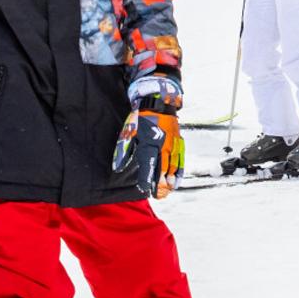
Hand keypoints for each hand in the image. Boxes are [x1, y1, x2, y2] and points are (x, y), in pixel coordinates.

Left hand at [115, 74, 185, 197]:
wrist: (159, 102)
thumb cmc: (142, 118)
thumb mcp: (129, 133)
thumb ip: (124, 152)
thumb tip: (118, 167)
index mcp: (149, 145)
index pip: (148, 168)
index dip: (147, 181)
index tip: (145, 190)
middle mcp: (163, 147)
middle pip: (163, 171)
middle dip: (160, 185)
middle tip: (158, 195)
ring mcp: (173, 145)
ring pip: (173, 167)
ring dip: (170, 180)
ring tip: (168, 190)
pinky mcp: (178, 142)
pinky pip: (180, 160)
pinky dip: (179, 171)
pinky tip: (177, 179)